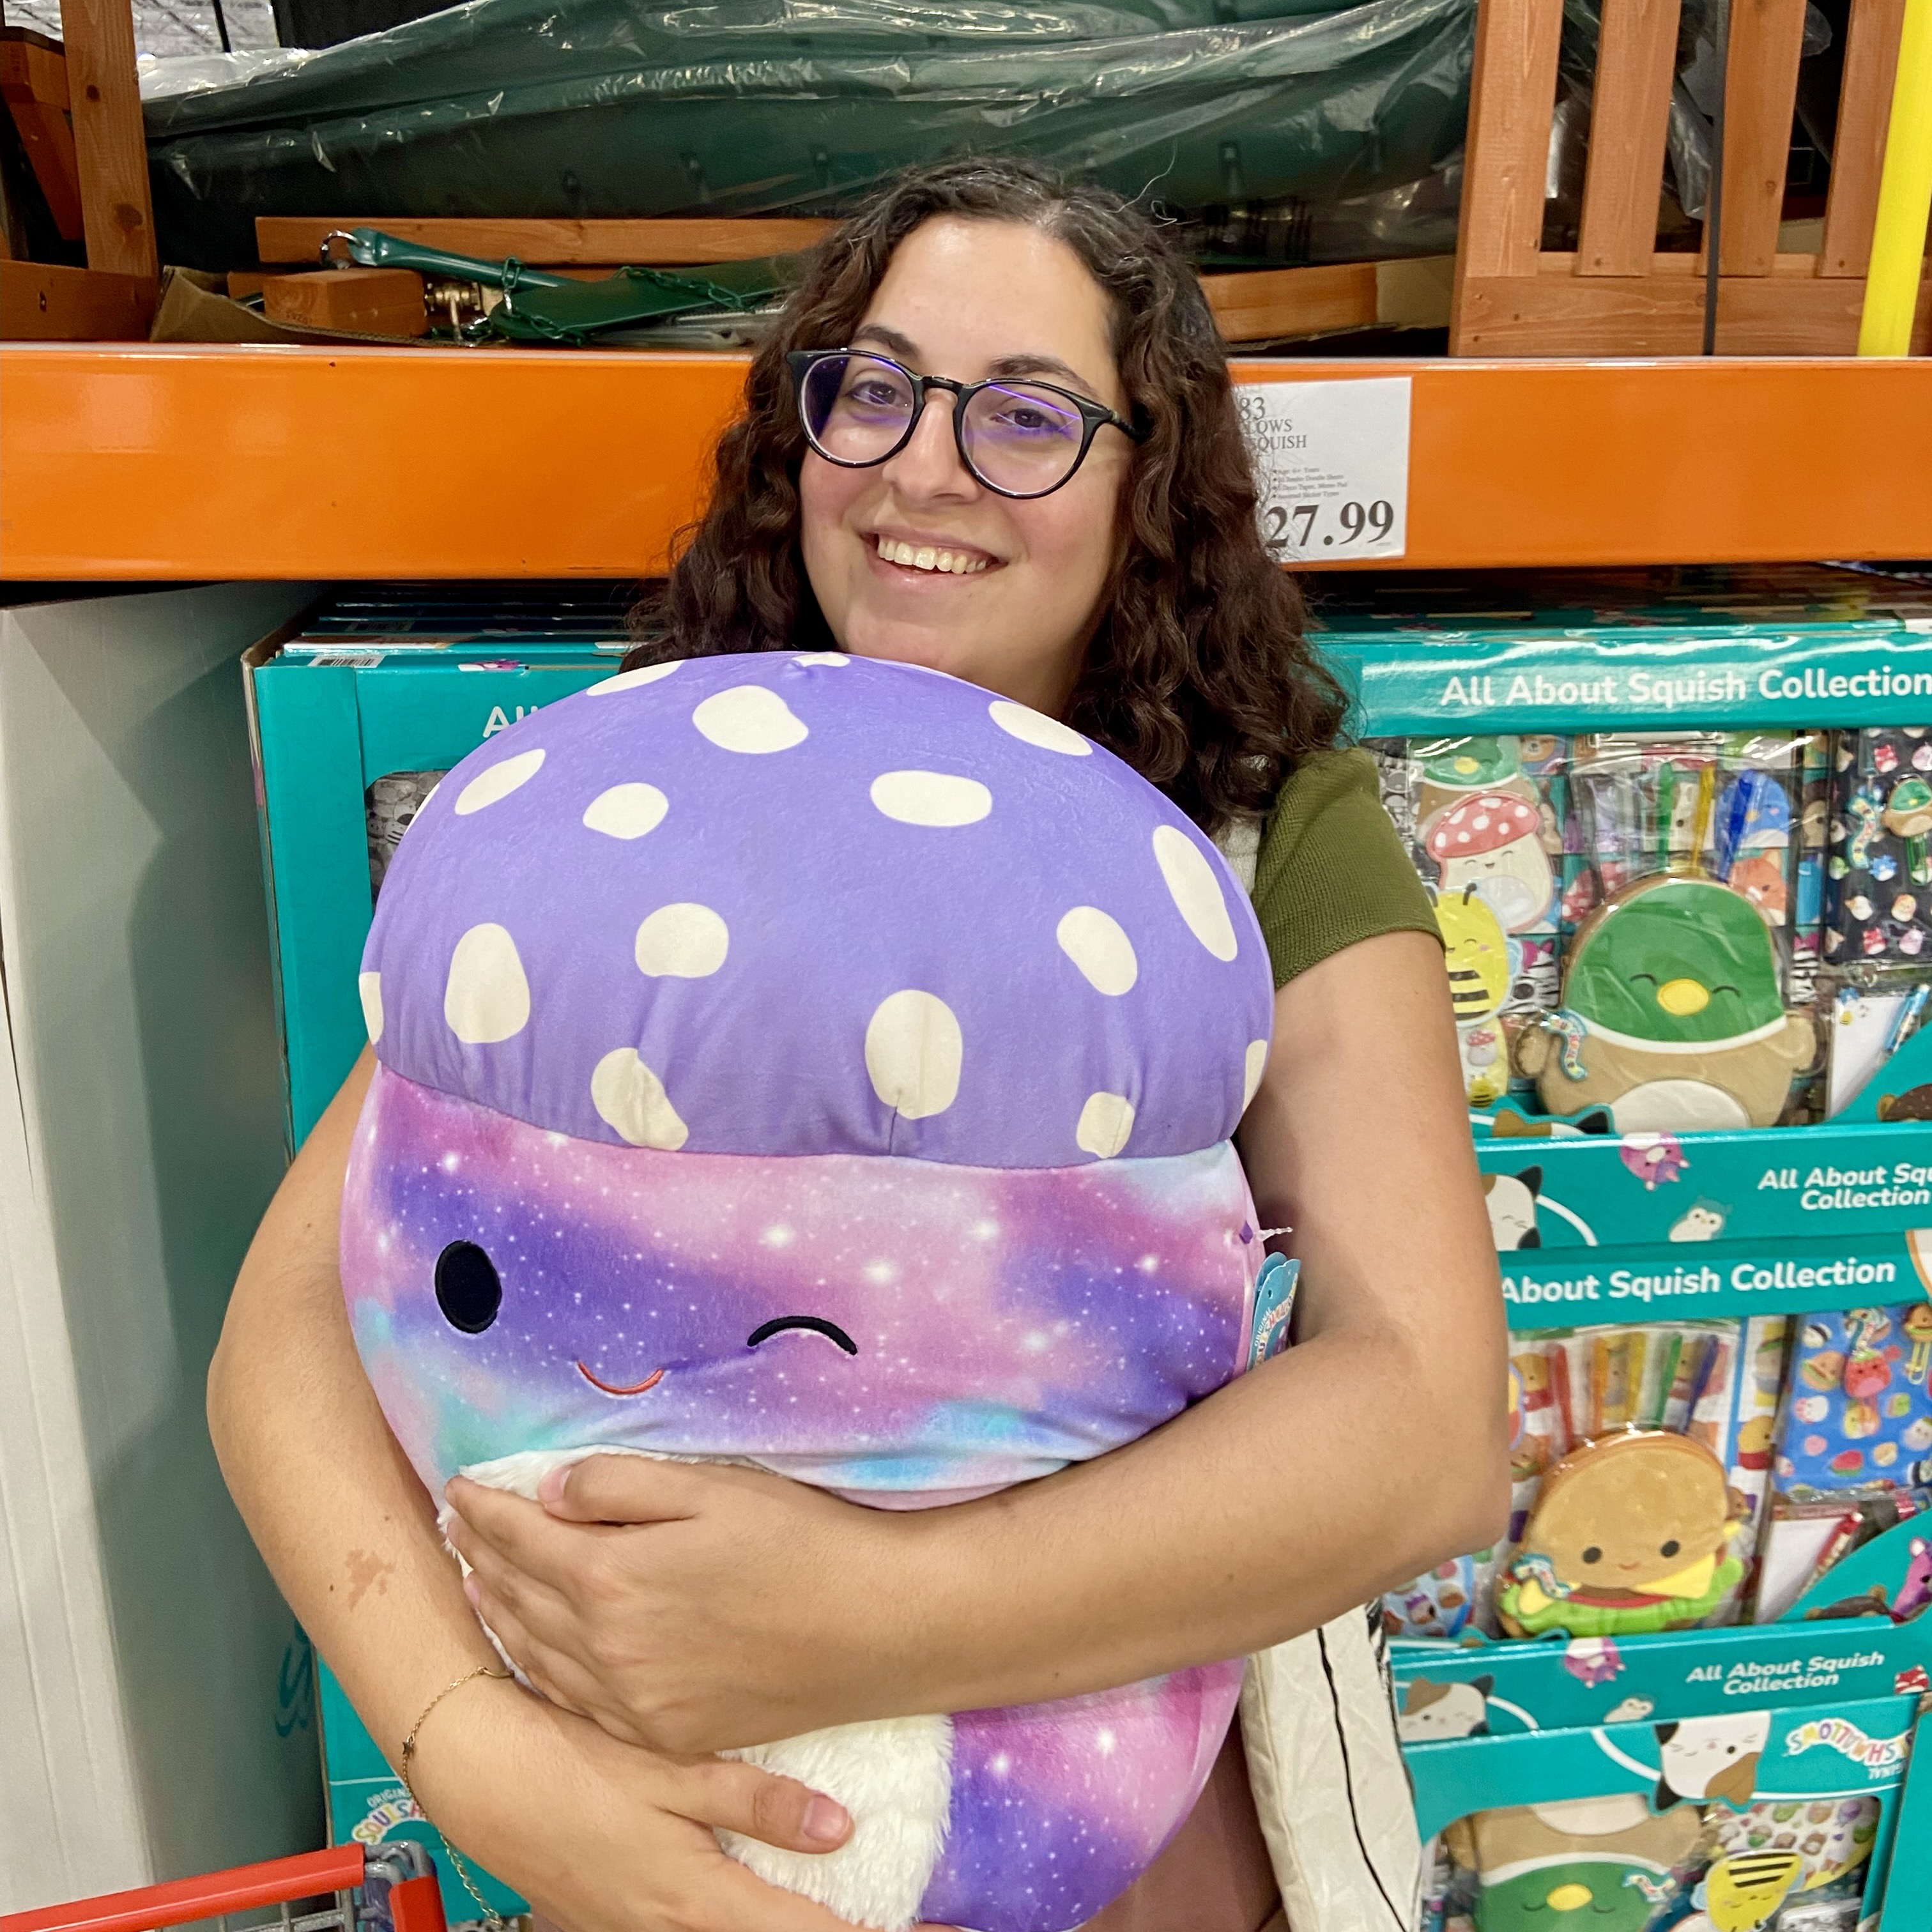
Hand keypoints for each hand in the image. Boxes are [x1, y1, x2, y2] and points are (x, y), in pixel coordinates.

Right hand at [417, 1672, 862, 1931]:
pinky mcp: (617, 1925)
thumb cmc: (573, 1766)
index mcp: (696, 1901)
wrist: (479, 1779)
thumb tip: (841, 1829)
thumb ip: (755, 1801)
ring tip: (849, 1915)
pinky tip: (762, 1902)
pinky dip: (742, 1924)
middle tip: (912, 1926)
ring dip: (789, 1928)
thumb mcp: (669, 1770)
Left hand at [444, 1457, 925, 1754]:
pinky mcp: (664, 1732)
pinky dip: (540, 1666)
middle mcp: (607, 1649)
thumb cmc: (800, 1543)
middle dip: (481, 1553)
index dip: (484, 1507)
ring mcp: (633, 1701)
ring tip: (477, 1577)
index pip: (522, 1536)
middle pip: (518, 1596)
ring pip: (537, 1654)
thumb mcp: (710, 1487)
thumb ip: (620, 1487)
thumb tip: (551, 1491)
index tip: (458, 1484)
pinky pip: (576, 1699)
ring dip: (499, 1611)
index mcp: (611, 1578)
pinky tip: (534, 1646)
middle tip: (456, 1522)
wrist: (874, 1629)